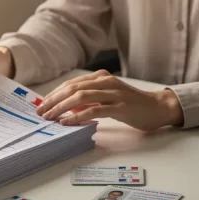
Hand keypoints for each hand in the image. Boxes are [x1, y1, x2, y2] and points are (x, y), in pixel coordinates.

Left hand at [35, 70, 184, 131]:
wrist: (158, 108)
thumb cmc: (132, 105)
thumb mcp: (108, 98)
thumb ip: (89, 100)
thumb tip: (67, 107)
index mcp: (102, 78)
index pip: (72, 83)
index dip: (54, 93)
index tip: (41, 104)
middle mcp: (106, 82)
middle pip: (73, 88)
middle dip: (53, 100)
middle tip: (41, 112)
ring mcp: (114, 94)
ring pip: (80, 97)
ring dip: (61, 107)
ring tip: (50, 117)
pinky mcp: (120, 107)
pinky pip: (94, 110)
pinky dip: (78, 116)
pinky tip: (67, 122)